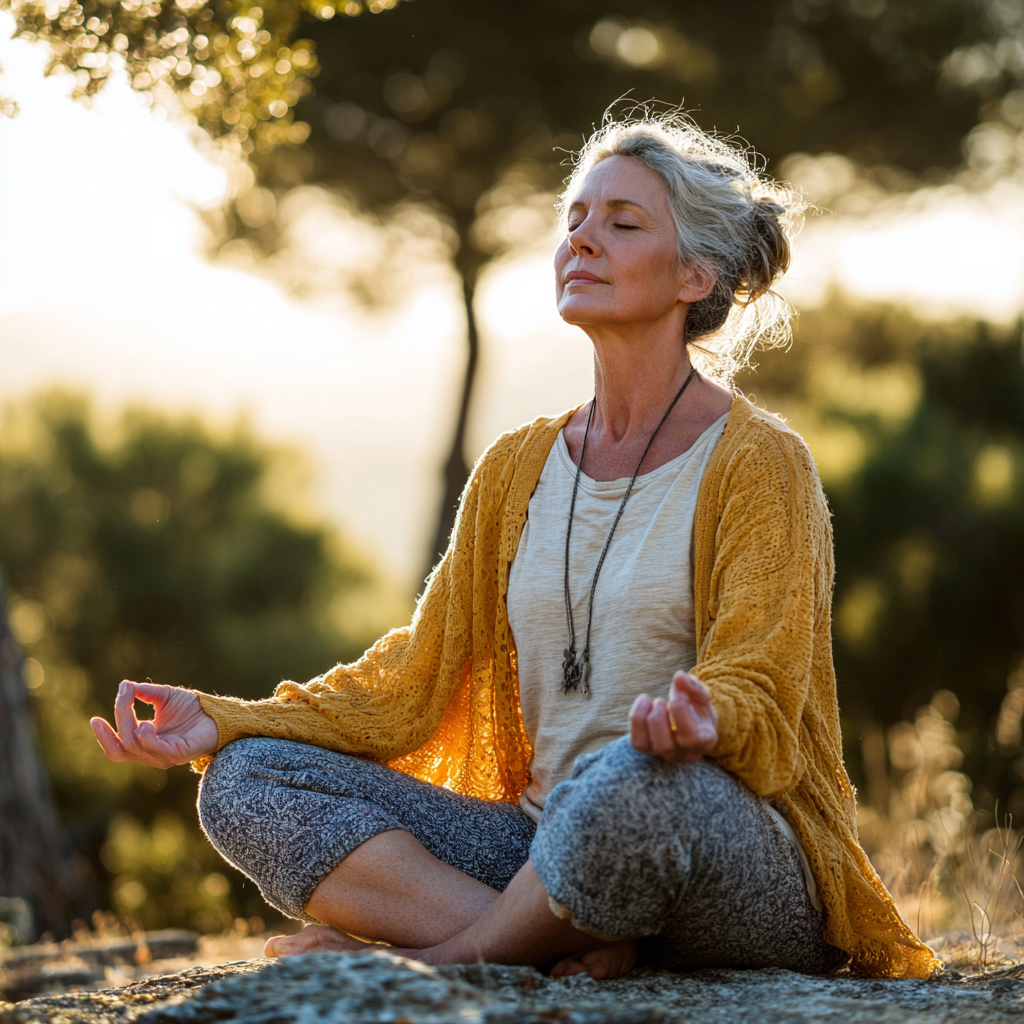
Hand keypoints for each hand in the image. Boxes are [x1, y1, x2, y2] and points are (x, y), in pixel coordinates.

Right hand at [90, 680, 218, 767]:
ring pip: (135, 747)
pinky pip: (157, 751)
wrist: (217, 714)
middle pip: (123, 745)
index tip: (94, 718)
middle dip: (118, 720)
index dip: (104, 735)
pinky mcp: (178, 754)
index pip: (117, 745)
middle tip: (123, 697)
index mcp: (145, 741)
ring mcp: (164, 756)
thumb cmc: (192, 708)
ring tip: (134, 705)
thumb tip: (124, 685)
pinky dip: (147, 739)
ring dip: (130, 726)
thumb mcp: (164, 696)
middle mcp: (151, 752)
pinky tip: (146, 725)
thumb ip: (144, 692)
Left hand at [629, 671, 717, 763]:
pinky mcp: (648, 749)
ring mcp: (664, 754)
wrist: (693, 725)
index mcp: (703, 742)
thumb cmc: (699, 711)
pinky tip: (643, 703)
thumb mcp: (702, 698)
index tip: (678, 694)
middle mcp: (683, 753)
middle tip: (660, 701)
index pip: (691, 737)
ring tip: (650, 701)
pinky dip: (635, 720)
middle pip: (665, 746)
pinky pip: (636, 742)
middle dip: (658, 718)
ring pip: (644, 745)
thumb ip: (694, 687)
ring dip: (642, 718)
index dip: (680, 710)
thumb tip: (678, 676)